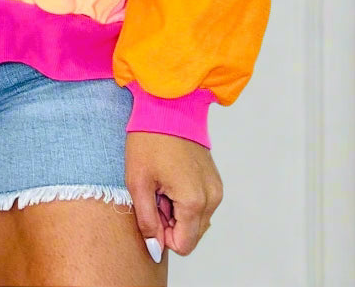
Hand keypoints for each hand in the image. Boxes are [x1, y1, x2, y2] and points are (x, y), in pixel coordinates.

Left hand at [125, 131, 222, 260]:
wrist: (168, 105)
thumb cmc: (149, 139)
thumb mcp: (138, 182)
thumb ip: (147, 222)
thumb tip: (155, 249)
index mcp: (194, 201)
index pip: (182, 245)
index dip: (163, 234)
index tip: (152, 206)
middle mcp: (212, 198)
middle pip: (191, 234)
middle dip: (170, 221)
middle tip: (156, 191)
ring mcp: (216, 188)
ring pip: (196, 220)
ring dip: (177, 210)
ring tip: (163, 182)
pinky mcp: (215, 180)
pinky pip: (201, 204)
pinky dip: (186, 199)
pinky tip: (171, 177)